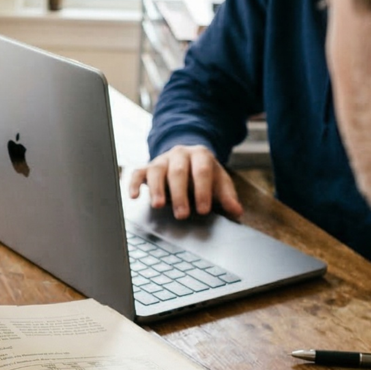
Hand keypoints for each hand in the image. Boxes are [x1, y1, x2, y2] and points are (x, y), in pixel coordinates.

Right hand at [128, 145, 243, 219]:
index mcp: (200, 155)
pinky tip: (134, 197)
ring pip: (156, 171)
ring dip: (157, 189)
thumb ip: (227, 196)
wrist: (188, 158)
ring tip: (158, 206)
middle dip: (180, 194)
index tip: (203, 210)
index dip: (202, 191)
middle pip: (178, 172)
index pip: (202, 171)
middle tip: (182, 215)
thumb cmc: (204, 175)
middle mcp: (180, 154)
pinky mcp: (147, 167)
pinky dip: (133, 184)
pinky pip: (137, 172)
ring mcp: (162, 159)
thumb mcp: (219, 182)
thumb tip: (237, 211)